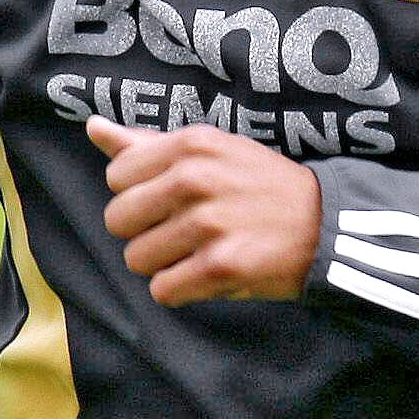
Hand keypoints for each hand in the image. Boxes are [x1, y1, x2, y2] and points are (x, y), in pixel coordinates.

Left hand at [88, 118, 322, 304]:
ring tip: (199, 252)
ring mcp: (208, 224)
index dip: (140, 194)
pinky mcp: (222, 265)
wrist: (326, 223)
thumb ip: (148, 143)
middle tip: (185, 231)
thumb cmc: (261, 185)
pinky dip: (181, 290)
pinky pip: (163, 291)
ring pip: (137, 259)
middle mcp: (195, 179)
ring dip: (163, 264)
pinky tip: (207, 274)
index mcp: (190, 145)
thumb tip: (92, 127)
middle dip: (145, 232)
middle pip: (118, 221)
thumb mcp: (211, 150)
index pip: (117, 177)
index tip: (172, 199)